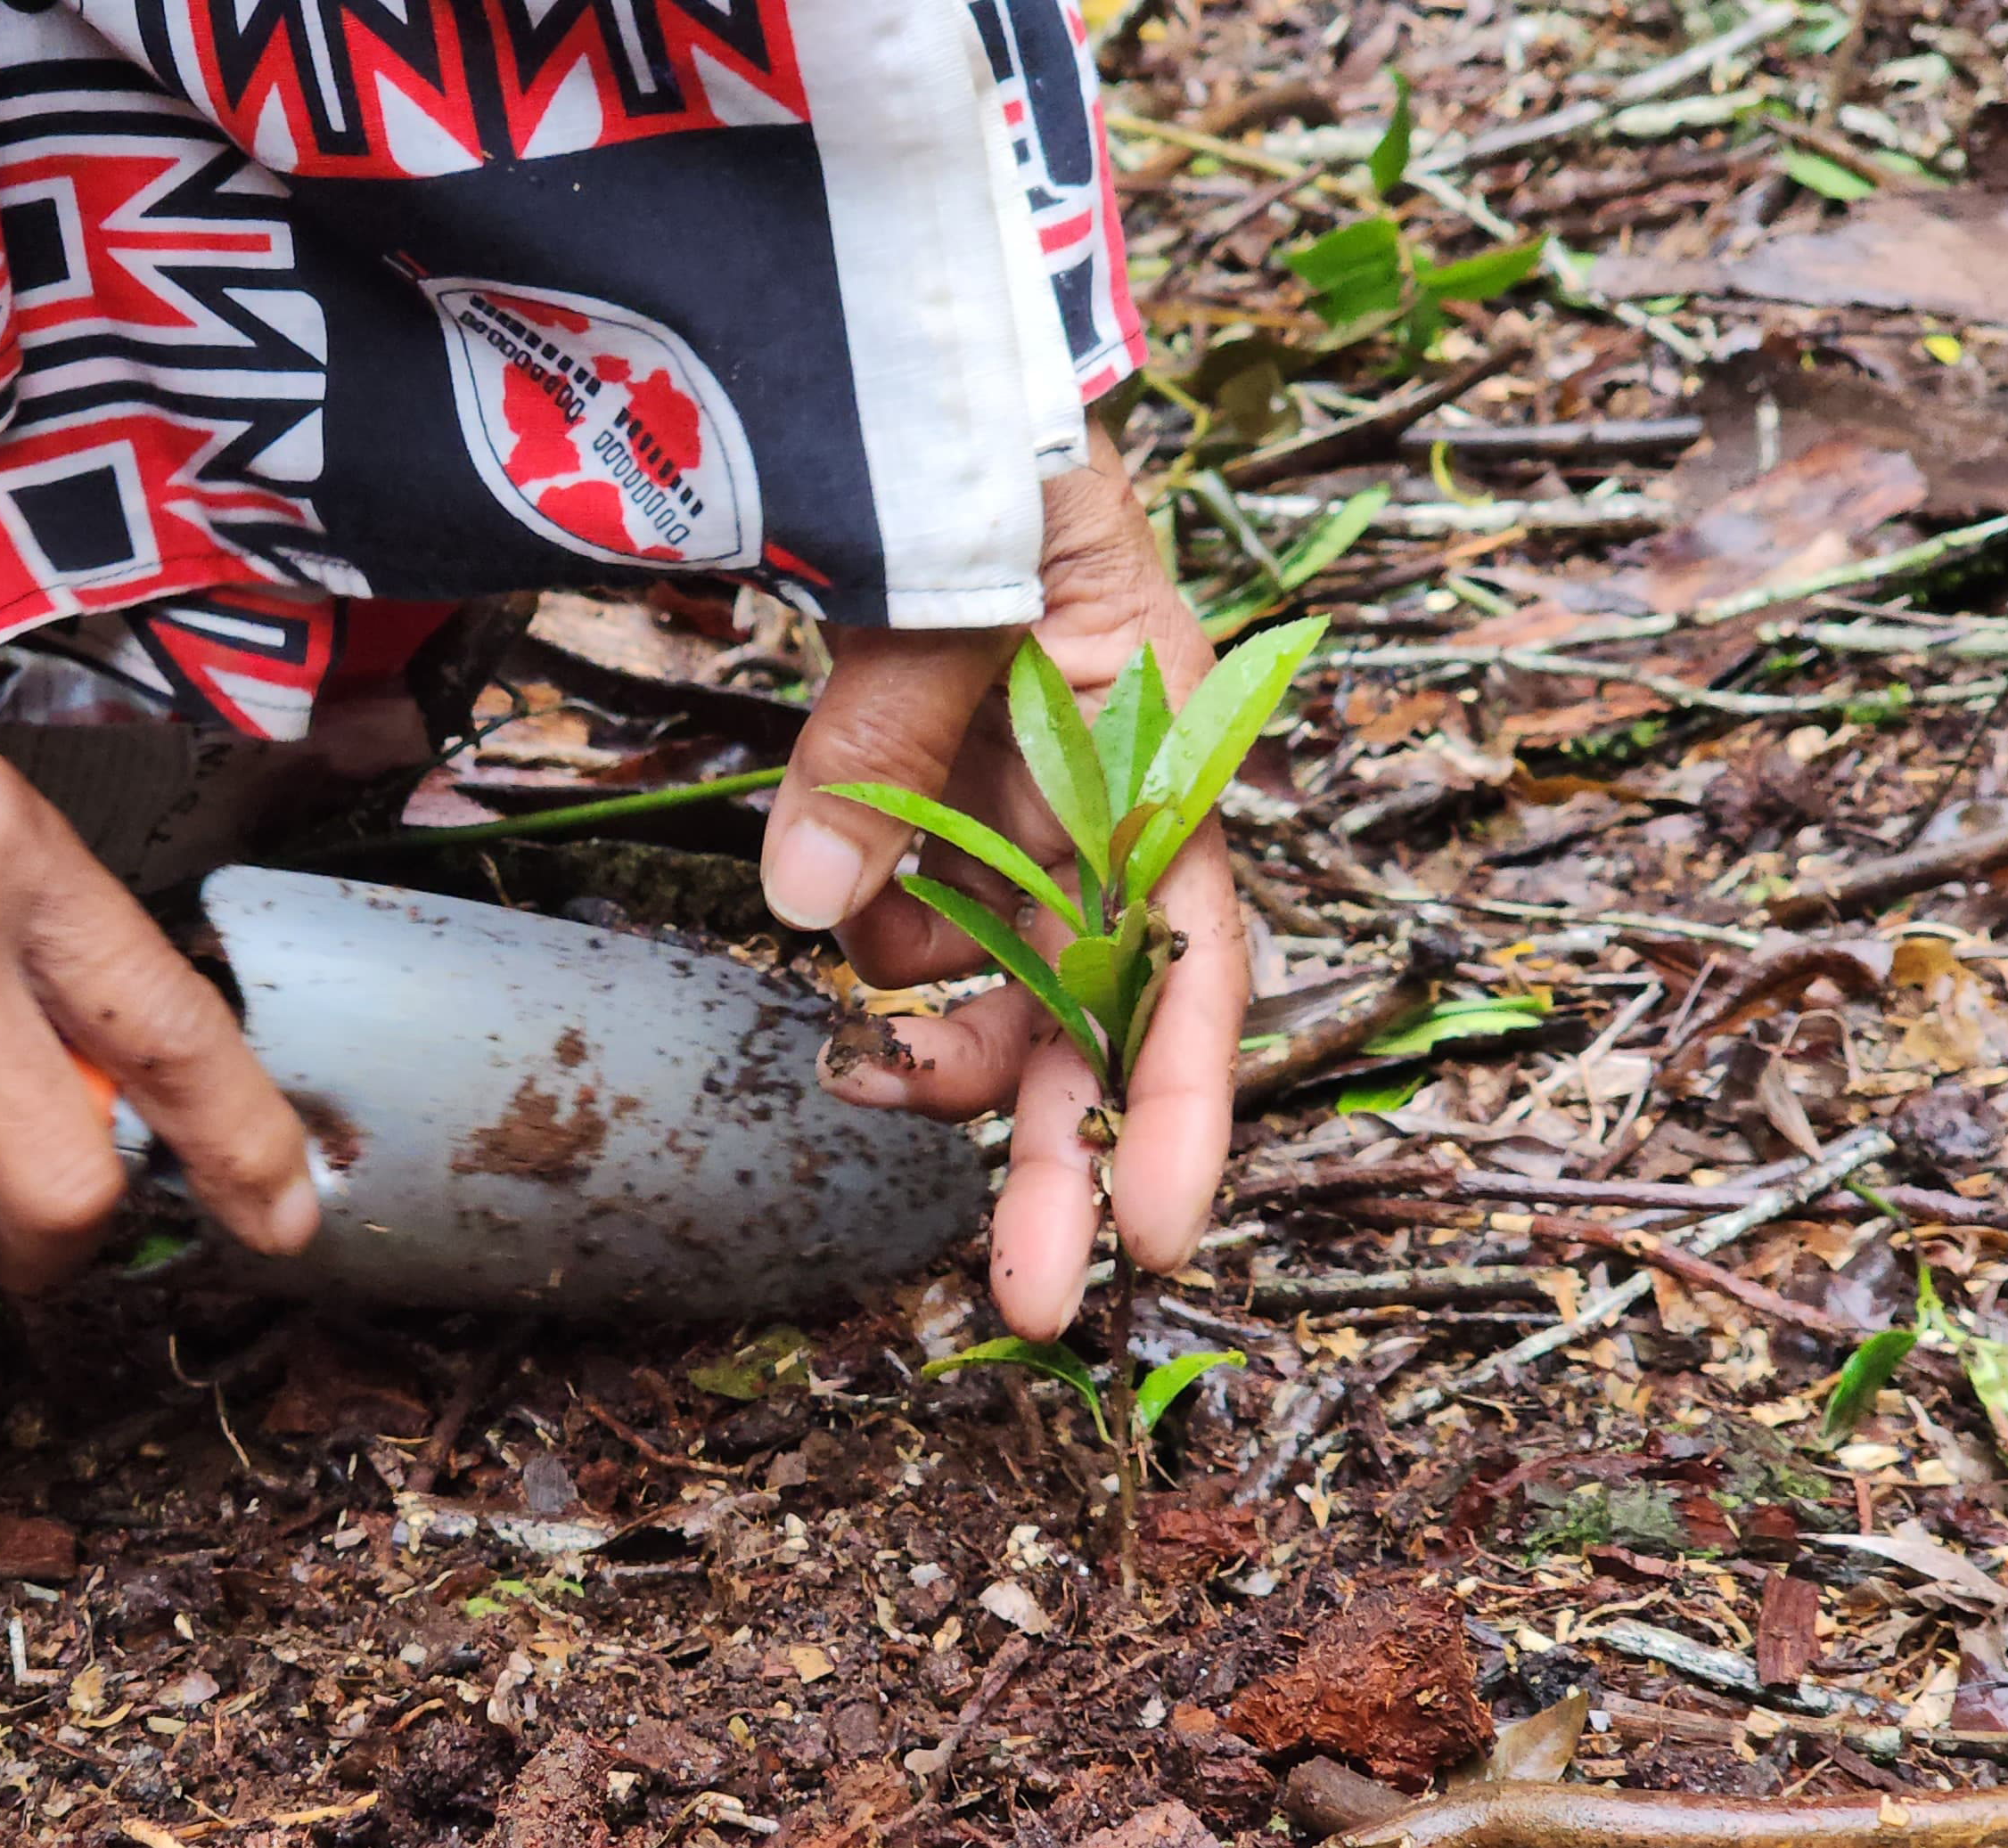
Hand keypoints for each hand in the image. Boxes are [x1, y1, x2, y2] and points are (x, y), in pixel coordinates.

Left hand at [762, 431, 1247, 1337]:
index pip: (1191, 960)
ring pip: (990, 992)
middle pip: (1096, 1022)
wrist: (914, 379)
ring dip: (929, 1041)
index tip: (1154, 1234)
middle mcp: (1105, 813)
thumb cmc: (975, 458)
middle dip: (1058, 1164)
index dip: (1178, 1106)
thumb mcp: (947, 579)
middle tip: (1026, 1309)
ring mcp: (1019, 822)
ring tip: (856, 1051)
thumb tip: (816, 919)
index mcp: (1159, 756)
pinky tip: (839, 914)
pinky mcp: (938, 814)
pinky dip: (873, 952)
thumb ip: (882, 744)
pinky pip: (908, 929)